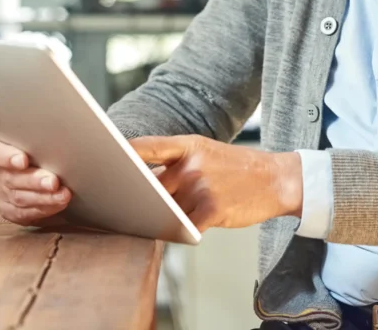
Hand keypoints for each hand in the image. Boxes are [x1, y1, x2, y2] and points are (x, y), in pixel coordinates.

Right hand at [0, 137, 71, 225]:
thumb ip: (45, 133)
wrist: (47, 162)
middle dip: (35, 180)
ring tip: (63, 194)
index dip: (6, 156)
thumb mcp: (42, 133)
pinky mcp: (11, 208)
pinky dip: (43, 209)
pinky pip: (24, 213)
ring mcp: (3, 191)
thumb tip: (67, 126)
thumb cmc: (45, 143)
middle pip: (11, 178)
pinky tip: (58, 204)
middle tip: (53, 181)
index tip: (23, 159)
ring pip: (19, 197)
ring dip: (44, 197)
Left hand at [129, 135, 302, 231]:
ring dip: (162, 218)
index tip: (101, 156)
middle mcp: (192, 164)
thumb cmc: (239, 169)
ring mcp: (201, 187)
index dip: (122, 152)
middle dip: (138, 197)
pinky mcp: (211, 210)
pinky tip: (189, 229)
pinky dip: (181, 232)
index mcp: (190, 145)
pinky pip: (183, 229)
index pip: (147, 146)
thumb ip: (177, 165)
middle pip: (150, 186)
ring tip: (164, 217)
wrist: (277, 179)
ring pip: (165, 210)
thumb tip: (143, 182)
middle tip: (122, 204)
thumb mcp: (209, 154)